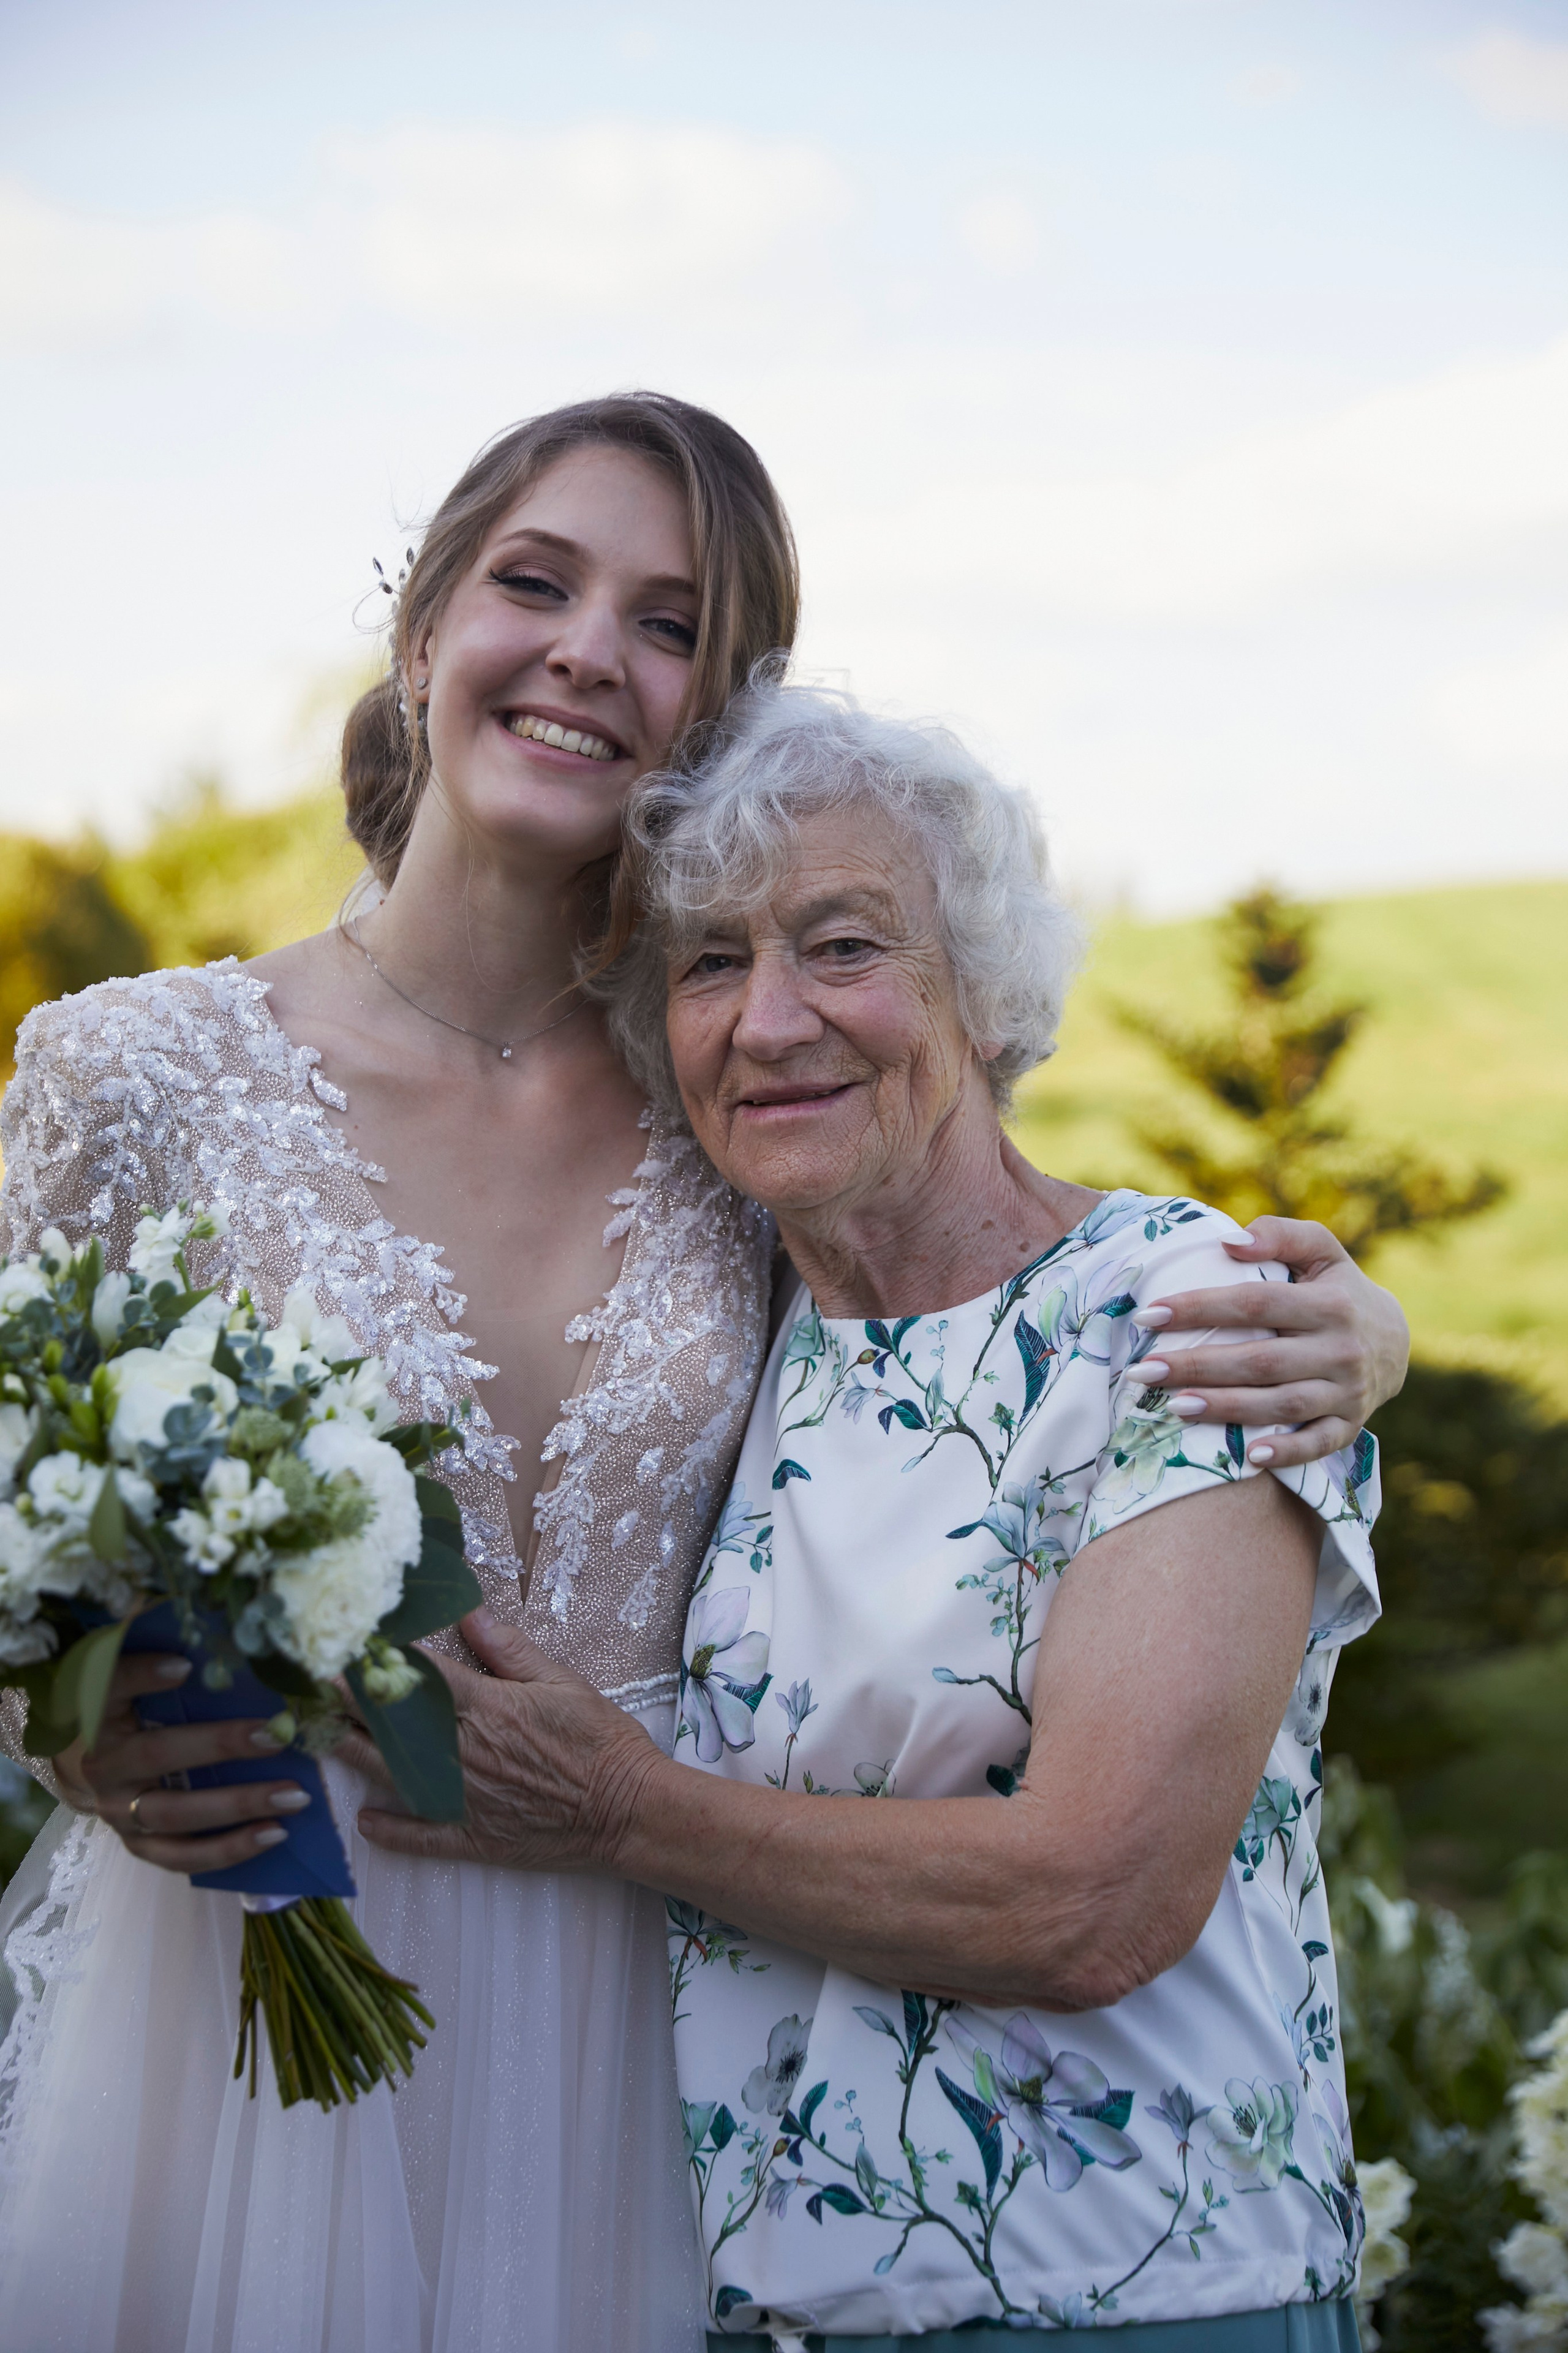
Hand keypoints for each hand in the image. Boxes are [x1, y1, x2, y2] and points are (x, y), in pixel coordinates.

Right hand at [61, 1653, 311, 1874]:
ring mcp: (119, 1811)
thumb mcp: (149, 1680)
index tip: (186, 1665)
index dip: (143, 1676)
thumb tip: (239, 1633)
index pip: (112, 1688)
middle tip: (277, 1735)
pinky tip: (274, 1834)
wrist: (106, 1766)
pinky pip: (182, 1856)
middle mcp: (104, 1765)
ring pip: (174, 1814)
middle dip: (220, 1745)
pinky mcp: (139, 1846)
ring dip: (237, 1804)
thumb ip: (178, 1657)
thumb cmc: (143, 1711)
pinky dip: (229, 1849)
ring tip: (293, 1796)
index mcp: (101, 1714)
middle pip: (156, 1756)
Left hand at [346, 1611, 662, 1870]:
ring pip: (393, 1776)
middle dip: (345, 1706)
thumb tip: (467, 1612)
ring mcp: (464, 1799)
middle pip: (390, 1726)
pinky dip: (392, 1831)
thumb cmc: (601, 1741)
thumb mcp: (561, 1681)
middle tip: (304, 1688)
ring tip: (316, 1738)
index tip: (336, 1646)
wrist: (629, 1810)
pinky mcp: (475, 1838)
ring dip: (353, 1755)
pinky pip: (422, 1838)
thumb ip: (508, 1649)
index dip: (371, 1663)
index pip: (414, 1680)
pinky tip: (364, 1821)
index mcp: (485, 1709)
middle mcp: (463, 1754)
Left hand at [1133, 1216, 1409, 1467]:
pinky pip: (1318, 1444)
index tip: (1149, 1314)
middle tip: (1143, 1370)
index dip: (1201, 1308)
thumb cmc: (1337, 1288)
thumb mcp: (1321, 1250)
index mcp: (1331, 1303)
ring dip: (1226, 1408)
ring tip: (1172, 1406)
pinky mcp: (1349, 1425)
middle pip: (1260, 1360)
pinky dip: (1287, 1452)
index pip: (1256, 1303)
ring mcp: (1347, 1392)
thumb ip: (1279, 1235)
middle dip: (1198, 1366)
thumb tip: (1229, 1241)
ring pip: (1281, 1404)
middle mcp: (1341, 1350)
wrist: (1394, 1341)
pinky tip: (1249, 1457)